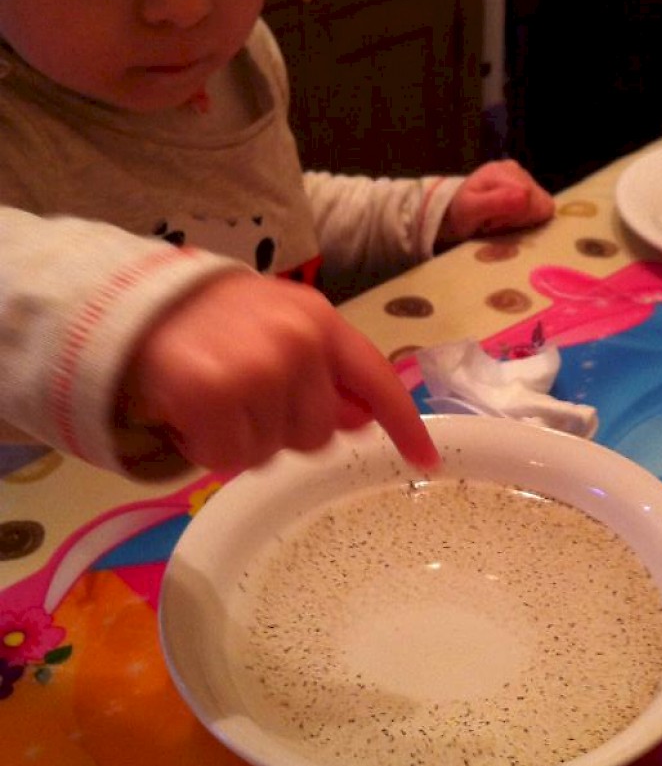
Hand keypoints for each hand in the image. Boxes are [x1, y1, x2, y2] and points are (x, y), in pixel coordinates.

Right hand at [117, 273, 439, 472]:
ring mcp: (259, 368)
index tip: (426, 459)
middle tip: (242, 398)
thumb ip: (321, 370)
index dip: (404, 424)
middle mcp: (299, 342)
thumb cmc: (210, 322)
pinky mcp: (216, 394)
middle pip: (318, 434)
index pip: (376, 379)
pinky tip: (190, 411)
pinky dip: (206, 447)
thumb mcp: (277, 328)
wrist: (130, 306)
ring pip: (271, 452)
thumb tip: (359, 420)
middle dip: (281, 429)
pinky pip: (228, 458)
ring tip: (212, 398)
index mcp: (320, 321)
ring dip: (240, 439)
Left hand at [437, 160, 554, 245]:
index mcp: (504, 171)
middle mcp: (517, 170)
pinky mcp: (527, 188)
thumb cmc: (459, 212)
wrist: (451, 211)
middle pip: (540, 203)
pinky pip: (539, 209)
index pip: (533, 201)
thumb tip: (525, 195)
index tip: (497, 223)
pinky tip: (508, 218)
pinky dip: (526, 219)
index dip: (520, 219)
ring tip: (500, 220)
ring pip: (542, 207)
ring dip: (524, 220)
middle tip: (497, 223)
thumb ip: (496, 202)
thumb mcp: (471, 210)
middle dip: (522, 220)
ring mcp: (523, 177)